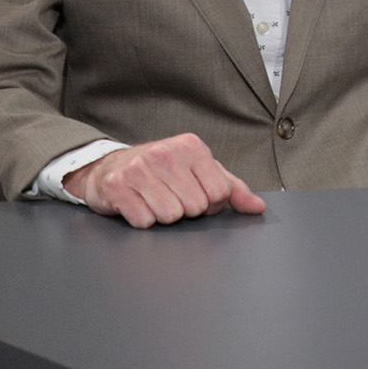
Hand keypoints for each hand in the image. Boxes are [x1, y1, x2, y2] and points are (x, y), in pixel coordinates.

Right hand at [61, 133, 265, 227]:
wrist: (109, 167)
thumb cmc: (161, 171)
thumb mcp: (200, 172)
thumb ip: (232, 188)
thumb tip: (257, 207)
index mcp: (192, 147)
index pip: (220, 192)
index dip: (211, 203)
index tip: (196, 194)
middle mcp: (166, 153)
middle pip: (196, 207)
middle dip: (186, 209)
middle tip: (171, 196)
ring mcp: (139, 168)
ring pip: (171, 216)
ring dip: (164, 216)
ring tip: (154, 200)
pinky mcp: (117, 186)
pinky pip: (145, 221)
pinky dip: (143, 219)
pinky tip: (137, 204)